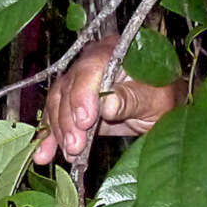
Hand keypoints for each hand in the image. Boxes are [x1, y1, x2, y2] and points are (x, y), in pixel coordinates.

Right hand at [33, 35, 182, 164]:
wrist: (159, 106)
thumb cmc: (163, 97)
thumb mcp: (155, 99)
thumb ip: (132, 99)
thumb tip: (108, 104)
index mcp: (115, 52)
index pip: (90, 67)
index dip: (82, 94)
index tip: (85, 121)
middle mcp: (91, 62)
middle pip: (69, 87)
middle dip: (68, 119)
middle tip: (75, 146)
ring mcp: (79, 82)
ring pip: (57, 102)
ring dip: (58, 130)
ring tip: (67, 154)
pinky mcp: (71, 102)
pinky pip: (56, 117)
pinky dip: (50, 136)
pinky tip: (44, 154)